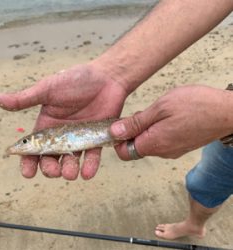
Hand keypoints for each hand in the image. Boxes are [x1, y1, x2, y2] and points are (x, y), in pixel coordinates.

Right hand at [0, 62, 127, 179]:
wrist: (106, 78)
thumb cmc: (76, 80)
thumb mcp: (48, 89)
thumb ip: (25, 99)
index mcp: (47, 125)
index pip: (34, 147)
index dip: (29, 160)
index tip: (28, 172)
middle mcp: (62, 134)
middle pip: (52, 158)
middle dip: (50, 168)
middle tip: (53, 171)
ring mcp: (79, 138)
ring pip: (71, 160)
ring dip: (68, 170)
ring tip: (70, 173)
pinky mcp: (96, 139)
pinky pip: (92, 156)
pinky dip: (90, 166)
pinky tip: (87, 173)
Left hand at [110, 85, 232, 158]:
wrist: (228, 112)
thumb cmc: (196, 106)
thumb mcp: (161, 108)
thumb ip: (136, 123)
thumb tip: (114, 133)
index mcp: (154, 144)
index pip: (123, 152)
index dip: (119, 139)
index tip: (122, 124)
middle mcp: (162, 152)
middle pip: (135, 146)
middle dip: (133, 130)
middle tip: (144, 113)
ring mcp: (172, 151)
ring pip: (148, 142)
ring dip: (146, 128)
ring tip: (159, 112)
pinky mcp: (180, 146)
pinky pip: (160, 141)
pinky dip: (157, 130)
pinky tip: (168, 116)